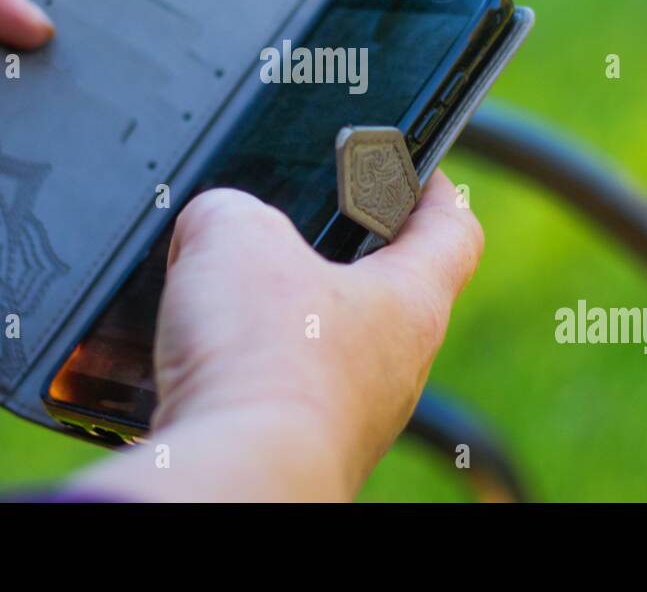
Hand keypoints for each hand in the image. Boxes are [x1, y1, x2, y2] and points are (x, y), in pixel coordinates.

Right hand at [72, 170, 482, 501]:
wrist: (231, 478)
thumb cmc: (262, 364)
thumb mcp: (234, 233)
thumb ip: (229, 210)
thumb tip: (213, 229)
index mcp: (410, 302)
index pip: (453, 230)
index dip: (434, 188)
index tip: (414, 167)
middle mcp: (394, 368)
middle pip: (385, 293)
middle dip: (337, 255)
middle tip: (292, 224)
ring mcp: (349, 418)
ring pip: (325, 349)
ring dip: (280, 320)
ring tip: (224, 292)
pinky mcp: (299, 452)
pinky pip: (274, 397)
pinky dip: (239, 374)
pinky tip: (194, 359)